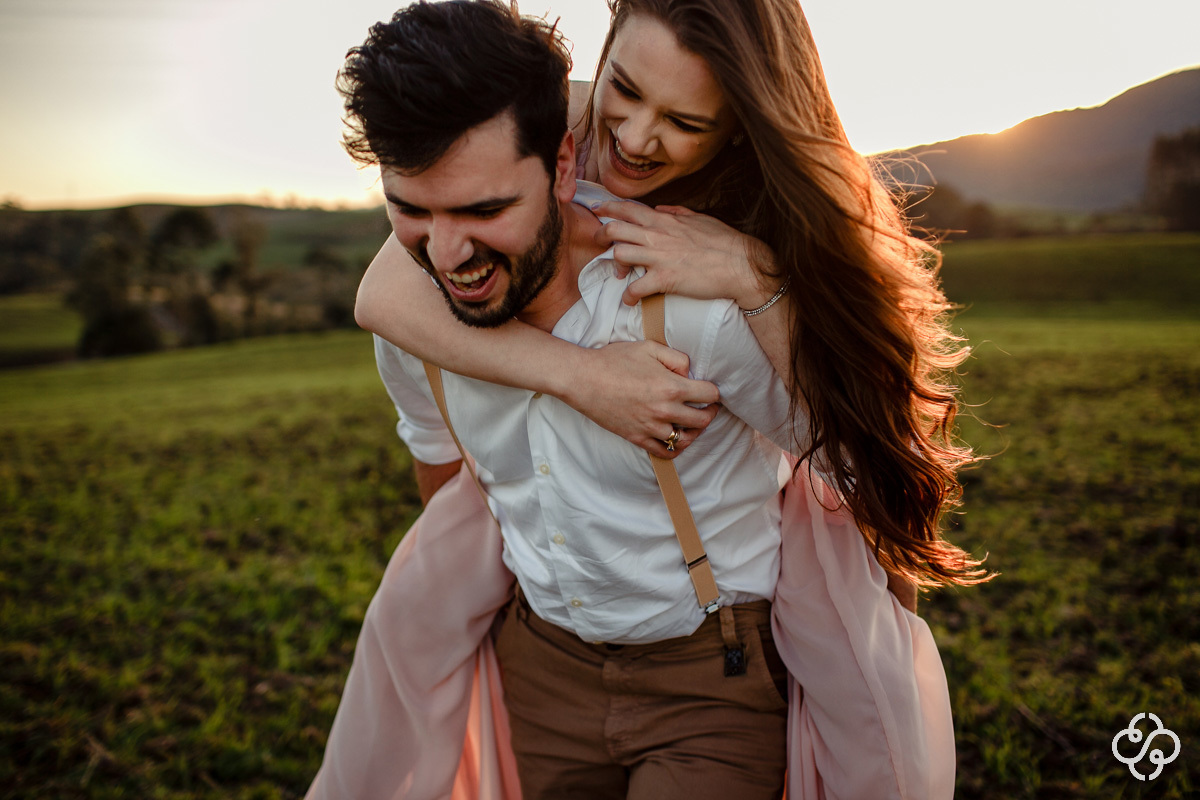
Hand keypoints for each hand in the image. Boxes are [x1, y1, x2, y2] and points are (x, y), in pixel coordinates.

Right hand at [561, 340, 720, 459]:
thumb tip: (689, 372)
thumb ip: (676, 358)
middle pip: (702, 420)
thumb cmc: (614, 360)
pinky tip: (676, 440)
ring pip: (686, 439)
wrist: (584, 379)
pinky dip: (675, 449)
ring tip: (693, 424)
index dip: (714, 391)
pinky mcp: (638, 437)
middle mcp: (665, 410)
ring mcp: (651, 427)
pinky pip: (665, 452)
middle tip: (708, 407)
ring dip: (695, 432)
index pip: (710, 394)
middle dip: (710, 412)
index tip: (711, 390)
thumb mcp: (649, 348)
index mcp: (672, 386)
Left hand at [591, 200, 779, 308]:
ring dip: (614, 267)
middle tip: (599, 246)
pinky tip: (630, 301)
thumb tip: (661, 208)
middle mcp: (657, 235)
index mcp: (665, 219)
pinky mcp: (665, 279)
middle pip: (614, 229)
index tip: (597, 211)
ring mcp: (659, 257)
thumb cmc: (724, 242)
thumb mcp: (700, 218)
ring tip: (619, 276)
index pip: (627, 208)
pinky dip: (629, 297)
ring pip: (619, 255)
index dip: (607, 208)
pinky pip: (635, 288)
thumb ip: (677, 211)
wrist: (741, 265)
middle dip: (600, 236)